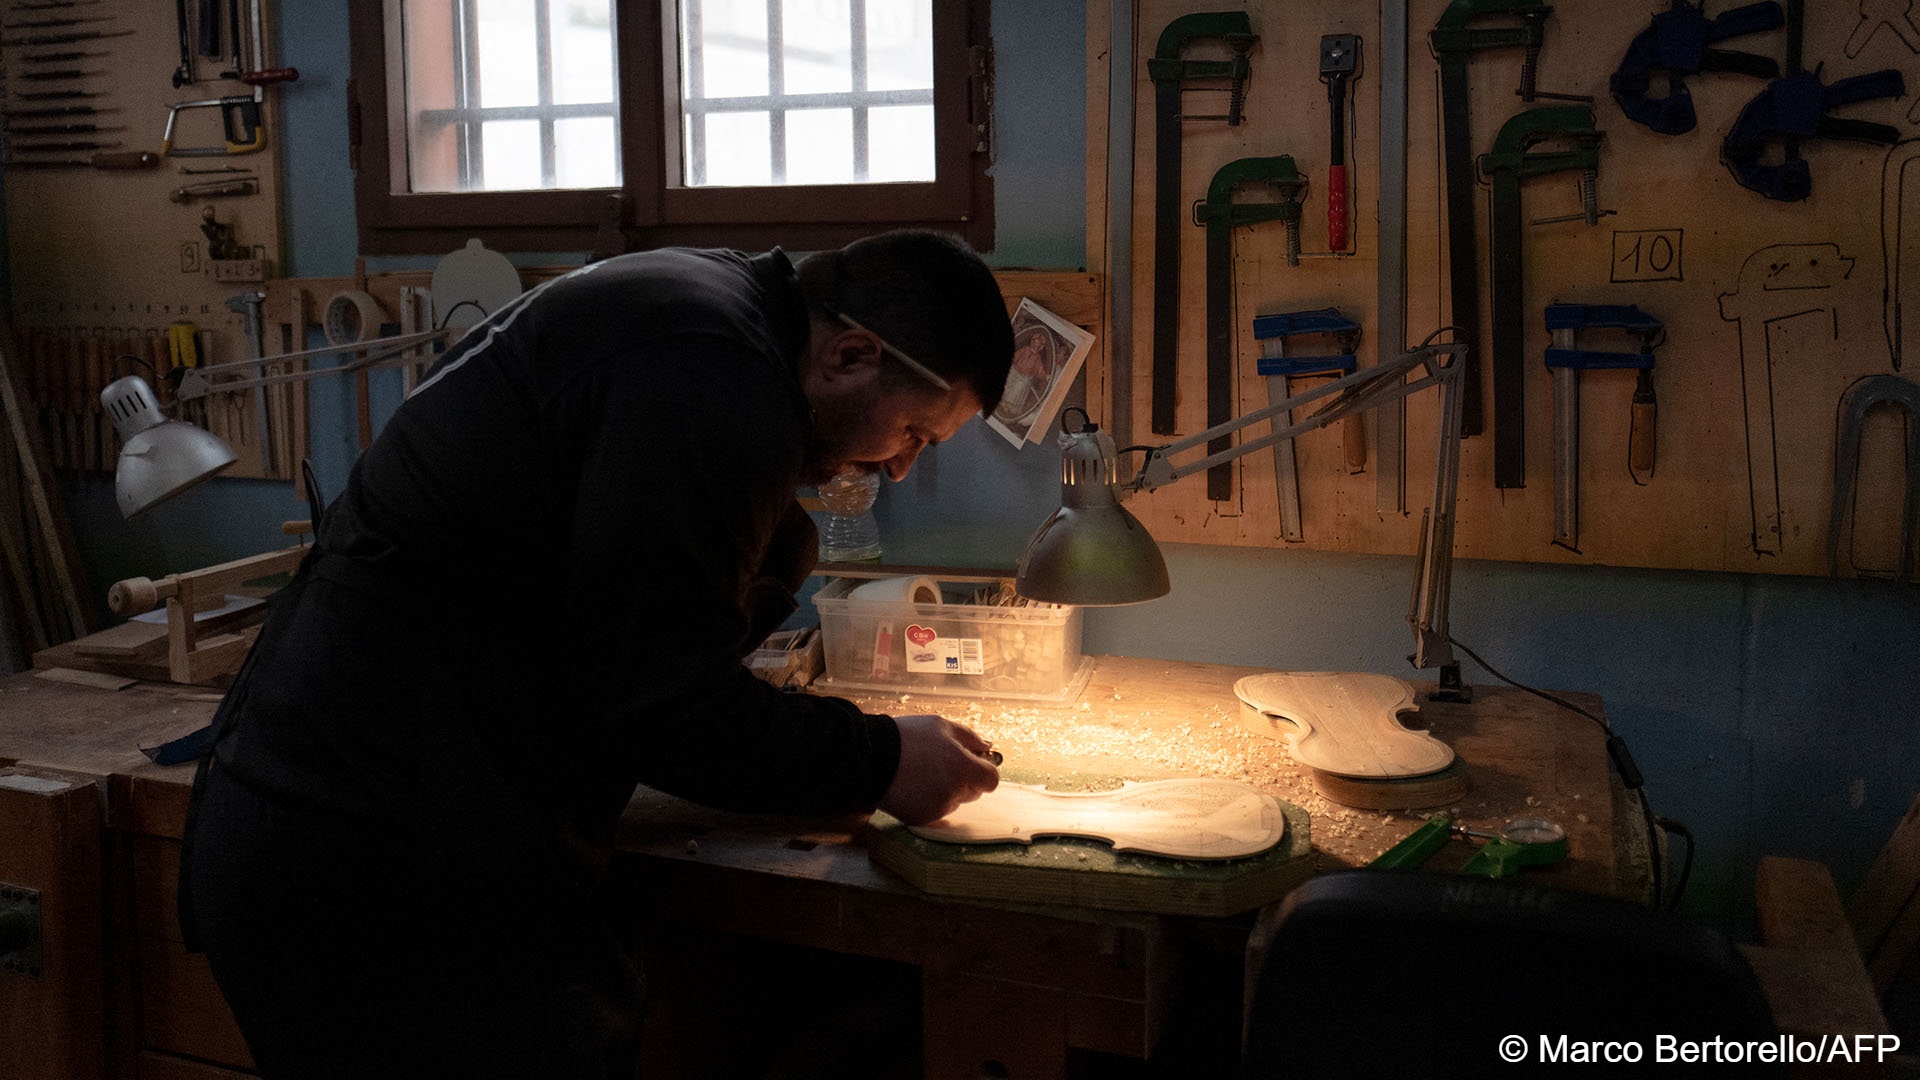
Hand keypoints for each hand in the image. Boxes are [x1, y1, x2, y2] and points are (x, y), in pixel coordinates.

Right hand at [879, 714, 999, 825]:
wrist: (871, 756)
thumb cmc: (907, 737)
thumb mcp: (941, 726)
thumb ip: (970, 738)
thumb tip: (987, 747)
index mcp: (963, 768)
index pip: (991, 780)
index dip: (984, 771)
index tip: (973, 764)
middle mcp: (954, 792)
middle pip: (973, 792)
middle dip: (964, 780)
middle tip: (940, 765)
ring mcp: (938, 808)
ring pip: (953, 802)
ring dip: (946, 791)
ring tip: (922, 774)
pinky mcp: (921, 819)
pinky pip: (934, 811)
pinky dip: (928, 801)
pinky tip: (912, 786)